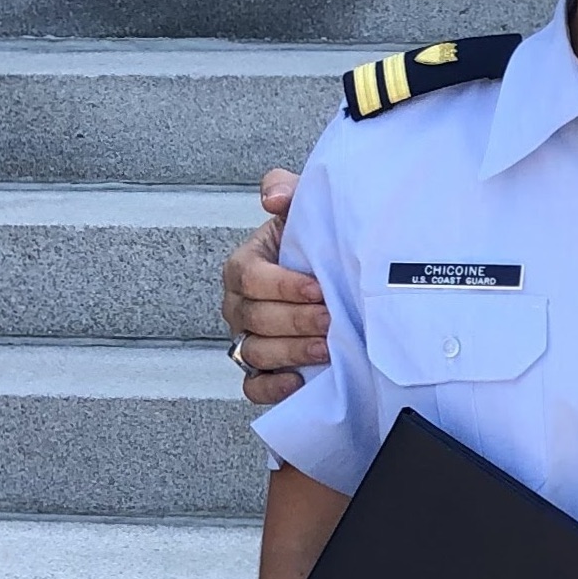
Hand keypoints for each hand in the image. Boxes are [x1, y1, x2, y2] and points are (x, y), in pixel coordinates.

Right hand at [223, 170, 328, 408]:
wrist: (337, 277)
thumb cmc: (316, 245)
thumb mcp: (304, 210)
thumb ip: (288, 191)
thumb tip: (274, 197)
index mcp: (244, 266)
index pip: (249, 277)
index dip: (282, 285)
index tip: (319, 288)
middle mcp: (240, 306)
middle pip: (255, 318)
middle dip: (296, 321)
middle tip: (331, 320)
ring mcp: (248, 339)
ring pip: (255, 352)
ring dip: (292, 352)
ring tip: (327, 348)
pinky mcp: (261, 370)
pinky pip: (253, 386)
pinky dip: (273, 388)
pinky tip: (300, 381)